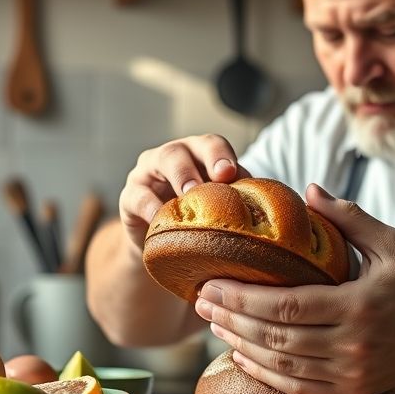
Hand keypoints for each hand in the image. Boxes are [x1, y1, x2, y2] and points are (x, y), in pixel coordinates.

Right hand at [118, 134, 250, 250]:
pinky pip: (138, 196)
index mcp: (199, 155)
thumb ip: (234, 198)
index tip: (233, 173)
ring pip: (164, 159)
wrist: (159, 249)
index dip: (224, 155)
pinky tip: (162, 219)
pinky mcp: (129, 197)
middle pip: (189, 146)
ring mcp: (148, 173)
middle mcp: (174, 156)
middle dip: (206, 159)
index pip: (214, 144)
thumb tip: (264, 205)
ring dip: (182, 175)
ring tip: (192, 194)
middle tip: (220, 178)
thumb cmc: (195, 221)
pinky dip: (151, 207)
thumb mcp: (215, 207)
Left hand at [194, 184, 394, 393]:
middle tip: (201, 303)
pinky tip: (240, 355)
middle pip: (276, 338)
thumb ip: (348, 217)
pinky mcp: (351, 392)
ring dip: (241, 345)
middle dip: (232, 319)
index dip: (243, 298)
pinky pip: (298, 388)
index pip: (287, 305)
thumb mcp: (390, 241)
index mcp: (359, 304)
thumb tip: (308, 190)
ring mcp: (351, 373)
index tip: (212, 284)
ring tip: (213, 324)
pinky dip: (264, 374)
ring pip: (282, 365)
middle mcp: (352, 344)